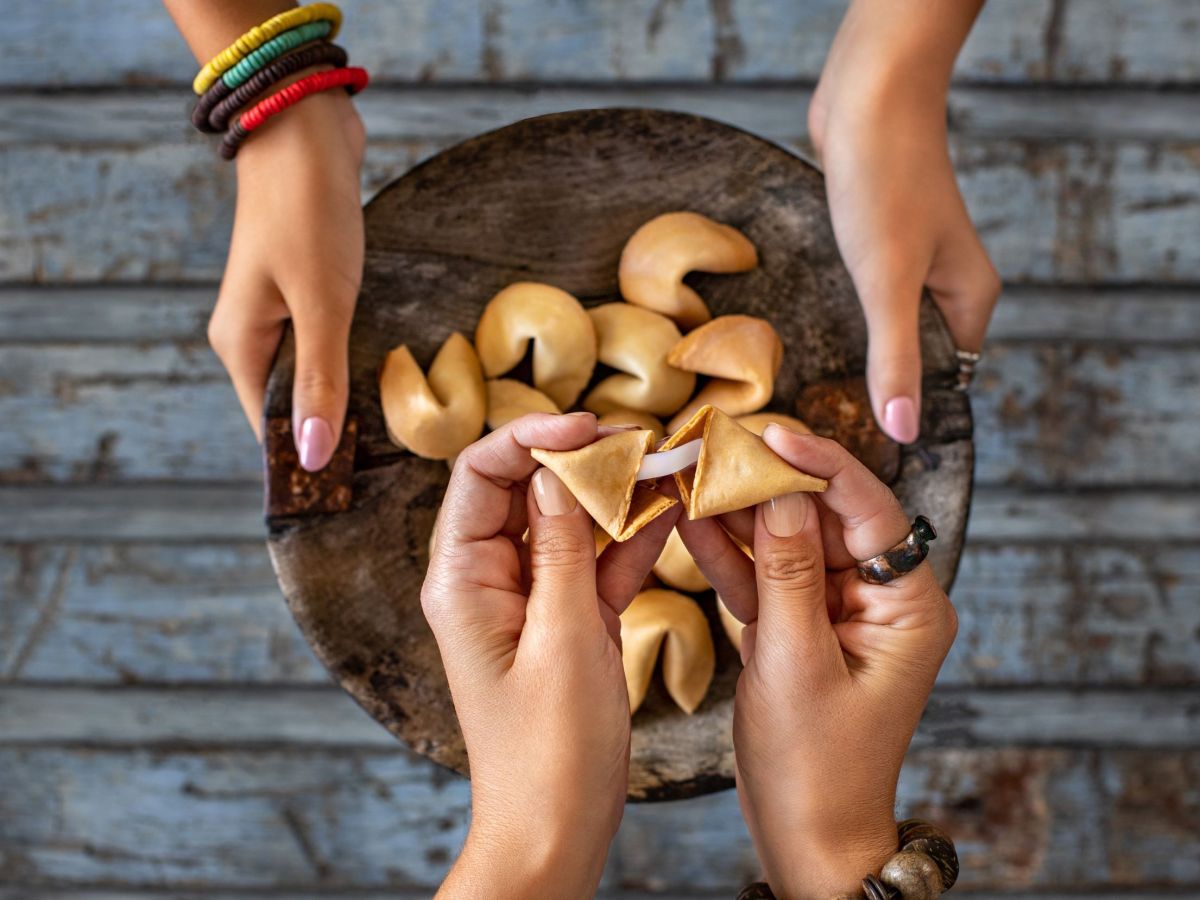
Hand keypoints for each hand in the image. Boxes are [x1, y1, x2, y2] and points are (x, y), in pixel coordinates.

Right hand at [206, 87, 364, 468]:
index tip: (350, 498)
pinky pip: (325, 339)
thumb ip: (319, 380)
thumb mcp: (320, 305)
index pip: (268, 427)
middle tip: (387, 470)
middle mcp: (252, 333)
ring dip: (343, 397)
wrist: (305, 128)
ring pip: (309, 372)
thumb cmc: (308, 215)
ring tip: (392, 435)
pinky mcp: (304, 285)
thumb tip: (314, 455)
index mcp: (241, 345)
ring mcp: (278, 308)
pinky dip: (349, 360)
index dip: (306, 460)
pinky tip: (383, 377)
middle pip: (288, 404)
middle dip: (330, 433)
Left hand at [422, 414, 677, 897]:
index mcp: (463, 581)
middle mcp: (489, 581)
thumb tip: (558, 469)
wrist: (554, 833)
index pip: (481, 475)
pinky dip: (630, 538)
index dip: (531, 436)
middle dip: (582, 458)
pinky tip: (670, 511)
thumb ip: (562, 548)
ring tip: (666, 464)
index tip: (590, 421)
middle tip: (642, 440)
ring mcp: (531, 600)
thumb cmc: (548, 752)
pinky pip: (596, 563)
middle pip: (526, 489)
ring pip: (568, 522)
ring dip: (614, 493)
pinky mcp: (569, 621)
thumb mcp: (564, 640)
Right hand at [675, 425, 957, 896]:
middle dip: (769, 482)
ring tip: (692, 470)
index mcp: (909, 606)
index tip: (770, 432)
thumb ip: (785, 573)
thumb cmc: (816, 765)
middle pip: (824, 518)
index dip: (820, 465)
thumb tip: (778, 493)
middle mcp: (881, 599)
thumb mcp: (795, 663)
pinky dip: (731, 556)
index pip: (869, 510)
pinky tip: (692, 520)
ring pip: (788, 542)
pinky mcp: (800, 628)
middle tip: (715, 444)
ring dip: (741, 513)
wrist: (805, 836)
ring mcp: (838, 612)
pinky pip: (766, 577)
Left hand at [809, 0, 999, 442]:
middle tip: (826, 422)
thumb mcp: (888, 283)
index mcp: (969, 299)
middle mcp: (948, 282)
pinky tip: (809, 333)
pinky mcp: (877, 240)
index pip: (950, 378)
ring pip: (887, 323)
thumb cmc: (886, 184)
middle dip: (879, 384)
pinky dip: (840, 314)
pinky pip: (862, 293)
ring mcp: (913, 260)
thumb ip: (897, 358)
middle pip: (918, 355)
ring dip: (856, 349)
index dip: (914, 412)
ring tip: (812, 389)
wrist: (867, 98)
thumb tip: (904, 430)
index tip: (866, 446)